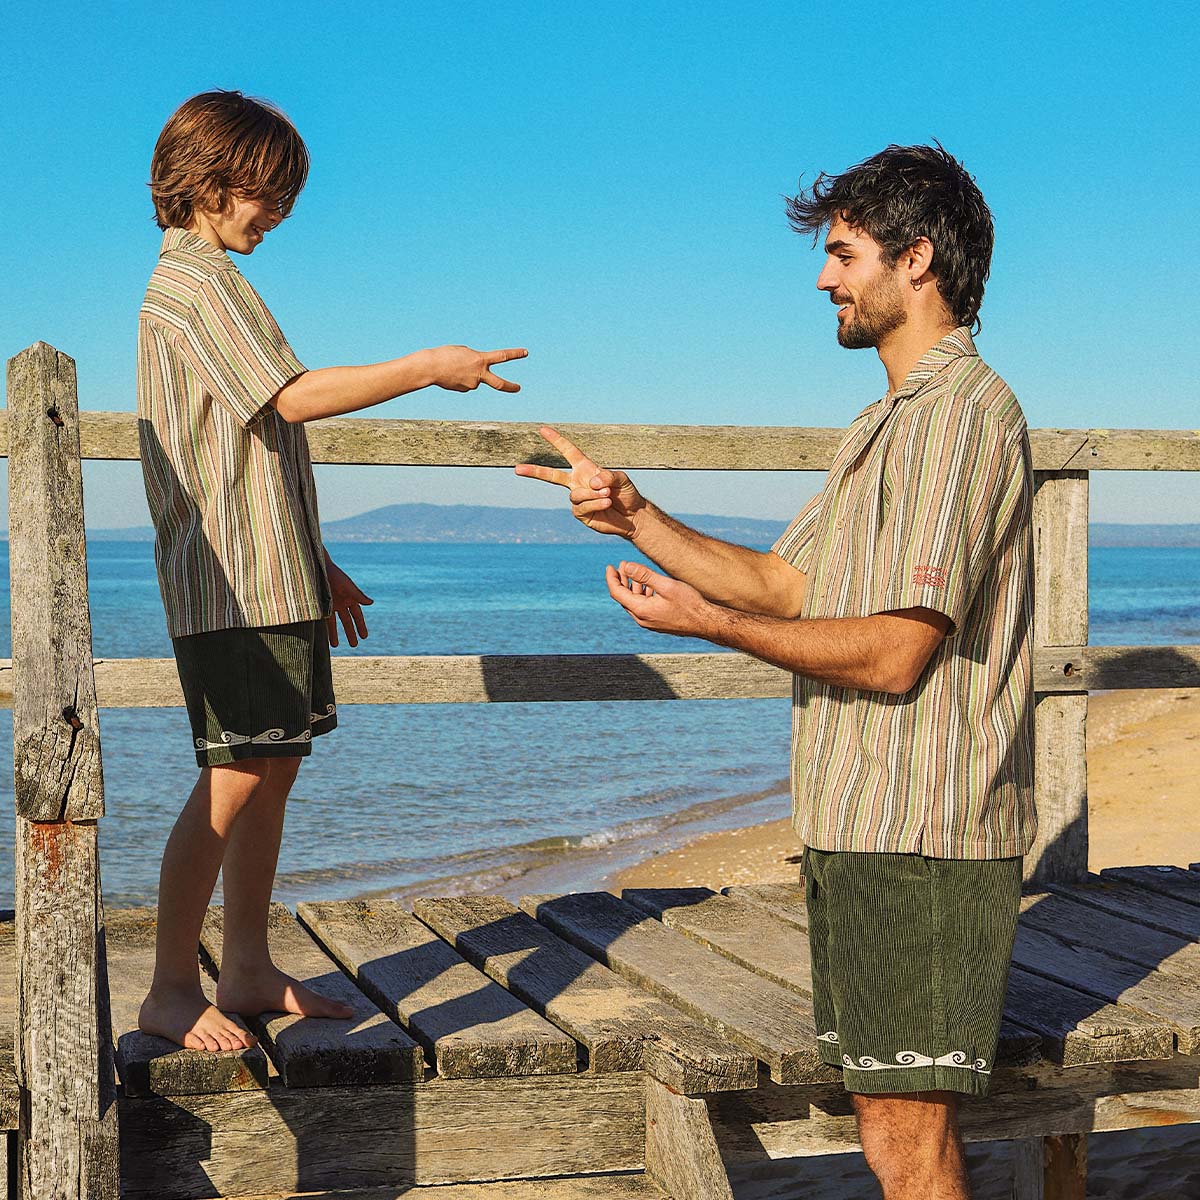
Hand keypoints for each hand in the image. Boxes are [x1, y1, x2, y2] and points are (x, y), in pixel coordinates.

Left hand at [324, 558, 373, 647]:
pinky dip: (323, 628)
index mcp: (350, 598)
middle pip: (347, 621)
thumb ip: (358, 595)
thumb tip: (371, 603)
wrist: (316, 567)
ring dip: (334, 634)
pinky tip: (323, 638)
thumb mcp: (347, 585)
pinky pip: (322, 620)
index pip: (357, 616)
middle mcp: (341, 603)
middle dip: (351, 633)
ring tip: (336, 645)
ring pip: (334, 623)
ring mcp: (329, 605)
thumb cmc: (334, 574)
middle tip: (354, 645)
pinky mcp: (319, 605)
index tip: (364, 636)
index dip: (361, 626)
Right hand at [427, 345, 526, 392]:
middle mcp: (479, 374)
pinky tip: (450, 374)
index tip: (525, 352)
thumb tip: (478, 376)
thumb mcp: (464, 352)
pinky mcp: (464, 390)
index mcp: (480, 360)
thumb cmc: (445, 355)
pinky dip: (459, 378)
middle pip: (499, 383)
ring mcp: (472, 384)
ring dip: (466, 373)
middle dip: (510, 386)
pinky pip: (465, 382)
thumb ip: (475, 360)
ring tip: (453, 367)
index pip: (502, 356)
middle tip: (519, 388)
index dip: (515, 354)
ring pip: (474, 378)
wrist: (430, 367)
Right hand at [515, 426, 645, 537]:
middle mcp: (578, 482)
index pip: (569, 452)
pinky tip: (606, 503)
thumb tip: (590, 483)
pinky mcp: (581, 514)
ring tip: (608, 495)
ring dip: (593, 494)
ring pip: (575, 494)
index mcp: (585, 469)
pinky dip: (595, 503)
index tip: (542, 429)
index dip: (556, 440)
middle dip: (535, 471)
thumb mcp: (621, 479)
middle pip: (552, 476)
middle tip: (517, 469)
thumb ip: (607, 476)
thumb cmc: (626, 493)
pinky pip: (581, 506)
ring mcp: (578, 499)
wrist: (632, 516)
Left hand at [605, 561, 713, 638]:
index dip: (612, 578)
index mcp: (641, 610)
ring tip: (634, 571)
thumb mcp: (667, 585)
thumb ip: (645, 575)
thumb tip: (627, 566)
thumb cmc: (690, 604)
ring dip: (633, 586)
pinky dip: (642, 594)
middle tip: (623, 564)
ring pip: (634, 602)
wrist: (706, 623)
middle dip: (622, 580)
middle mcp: (642, 619)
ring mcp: (650, 622)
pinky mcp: (657, 622)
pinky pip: (643, 607)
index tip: (610, 566)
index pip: (617, 593)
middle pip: (624, 598)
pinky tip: (649, 585)